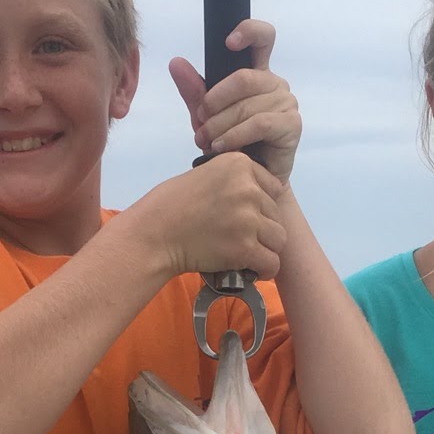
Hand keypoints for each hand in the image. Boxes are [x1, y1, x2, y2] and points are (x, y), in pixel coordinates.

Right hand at [126, 152, 286, 283]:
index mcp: (240, 164)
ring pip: (278, 239)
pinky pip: (272, 262)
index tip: (244, 216)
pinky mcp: (245, 247)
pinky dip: (264, 269)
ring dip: (265, 248)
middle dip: (262, 228)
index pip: (274, 188)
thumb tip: (261, 197)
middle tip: (240, 237)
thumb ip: (235, 180)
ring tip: (247, 254)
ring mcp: (248, 218)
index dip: (261, 205)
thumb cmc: (172, 205)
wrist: (154, 233)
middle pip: (277, 214)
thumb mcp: (207, 174)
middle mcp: (248, 188)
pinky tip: (253, 269)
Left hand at [169, 19, 302, 183]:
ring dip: (220, 126)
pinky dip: (235, 136)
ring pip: (247, 105)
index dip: (249, 31)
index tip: (228, 43)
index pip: (264, 38)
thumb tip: (176, 62)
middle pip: (243, 77)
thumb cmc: (231, 145)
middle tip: (200, 123)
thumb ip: (194, 91)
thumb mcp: (206, 116)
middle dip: (214, 102)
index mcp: (257, 73)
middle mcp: (275, 84)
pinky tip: (222, 148)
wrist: (249, 182)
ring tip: (207, 142)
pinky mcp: (292, 125)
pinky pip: (259, 124)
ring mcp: (287, 103)